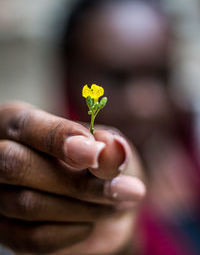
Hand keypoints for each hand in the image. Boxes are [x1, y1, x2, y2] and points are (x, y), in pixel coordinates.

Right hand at [0, 101, 144, 254]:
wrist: (102, 205)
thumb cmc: (99, 165)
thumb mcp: (110, 149)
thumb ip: (109, 147)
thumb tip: (111, 148)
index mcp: (20, 124)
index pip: (28, 126)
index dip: (59, 138)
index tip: (95, 152)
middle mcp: (2, 155)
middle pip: (16, 164)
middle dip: (75, 180)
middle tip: (122, 189)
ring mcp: (0, 195)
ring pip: (27, 203)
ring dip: (82, 207)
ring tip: (113, 203)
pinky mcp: (7, 231)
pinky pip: (31, 237)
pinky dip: (70, 231)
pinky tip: (89, 222)